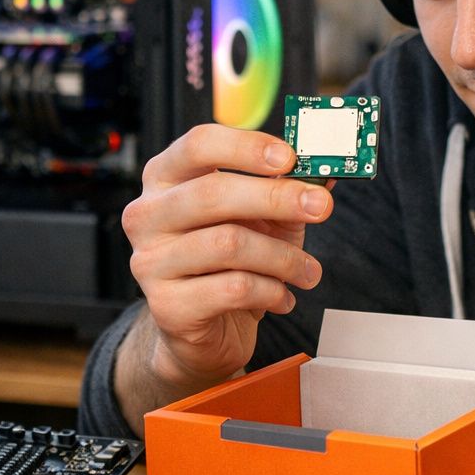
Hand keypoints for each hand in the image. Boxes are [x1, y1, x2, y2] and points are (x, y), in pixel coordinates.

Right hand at [117, 124, 332, 421]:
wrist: (206, 329)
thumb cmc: (231, 263)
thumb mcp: (263, 218)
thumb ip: (286, 189)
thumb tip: (326, 170)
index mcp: (166, 177)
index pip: (198, 144)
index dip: (247, 147)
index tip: (290, 158)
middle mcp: (148, 215)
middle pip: (213, 193)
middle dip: (277, 198)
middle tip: (321, 207)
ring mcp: (151, 261)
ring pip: (228, 244)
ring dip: (283, 257)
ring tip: (308, 272)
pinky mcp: (167, 306)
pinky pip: (232, 289)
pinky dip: (271, 291)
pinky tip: (283, 297)